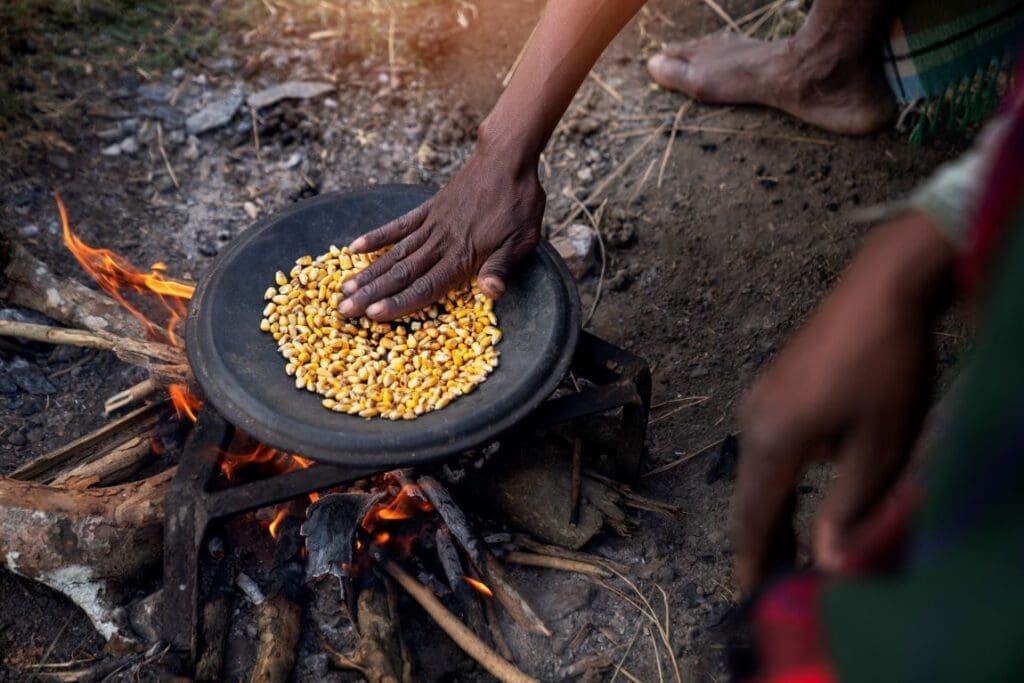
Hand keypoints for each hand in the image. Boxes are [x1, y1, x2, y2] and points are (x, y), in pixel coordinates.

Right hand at [339, 147, 544, 319]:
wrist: (507, 159)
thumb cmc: (519, 204)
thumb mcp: (522, 240)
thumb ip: (502, 267)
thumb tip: (491, 294)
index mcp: (462, 255)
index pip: (425, 286)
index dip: (399, 303)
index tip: (373, 316)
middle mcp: (440, 242)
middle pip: (401, 274)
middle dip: (372, 294)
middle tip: (344, 310)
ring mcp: (431, 224)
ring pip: (395, 253)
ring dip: (369, 272)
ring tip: (344, 287)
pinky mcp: (429, 208)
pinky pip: (399, 225)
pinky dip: (377, 237)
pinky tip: (355, 248)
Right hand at [731, 211, 954, 593]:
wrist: (880, 290)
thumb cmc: (884, 369)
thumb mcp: (878, 447)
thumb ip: (848, 507)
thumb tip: (828, 562)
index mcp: (772, 441)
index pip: (753, 517)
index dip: (753, 560)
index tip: (753, 596)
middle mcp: (751, 422)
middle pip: (747, 497)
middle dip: (760, 541)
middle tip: (776, 580)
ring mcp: (757, 400)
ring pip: (755, 471)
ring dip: (771, 509)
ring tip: (791, 545)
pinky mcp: (770, 388)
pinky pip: (765, 446)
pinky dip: (777, 478)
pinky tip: (799, 491)